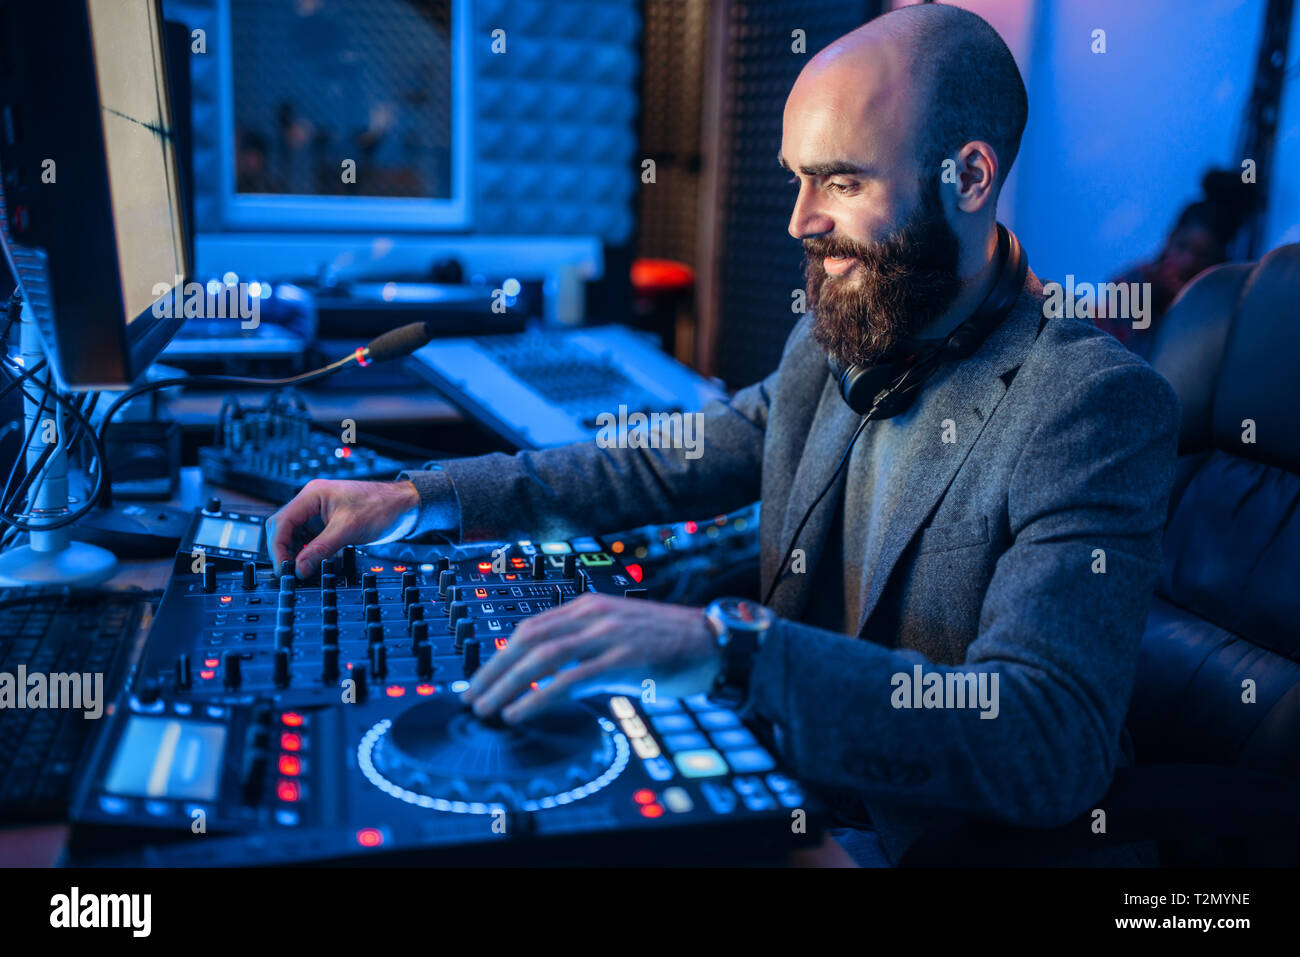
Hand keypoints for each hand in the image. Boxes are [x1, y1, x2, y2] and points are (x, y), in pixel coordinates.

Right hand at [267, 478, 418, 577]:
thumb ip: (321, 549)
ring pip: (294, 533)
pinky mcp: (328, 521)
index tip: (284, 568)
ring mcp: (319, 511)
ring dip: (295, 552)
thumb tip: (300, 568)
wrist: (405, 506)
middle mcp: (312, 500)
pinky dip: (307, 550)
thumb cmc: (382, 507)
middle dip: (283, 550)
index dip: (278, 547)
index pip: (281, 522)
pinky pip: (308, 537)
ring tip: (301, 569)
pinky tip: (312, 561)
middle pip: (283, 527)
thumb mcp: (348, 530)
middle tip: (290, 572)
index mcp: (312, 495)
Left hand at [462, 593, 719, 723]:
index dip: (500, 654)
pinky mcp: (622, 658)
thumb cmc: (670, 645)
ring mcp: (608, 634)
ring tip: (487, 708)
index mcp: (589, 607)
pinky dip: (538, 695)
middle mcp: (593, 615)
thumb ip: (586, 656)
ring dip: (507, 683)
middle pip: (527, 638)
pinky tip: (520, 712)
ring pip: (542, 656)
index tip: (481, 678)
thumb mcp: (620, 640)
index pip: (532, 627)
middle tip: (471, 697)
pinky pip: (570, 678)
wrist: (715, 641)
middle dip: (492, 669)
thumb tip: (553, 684)